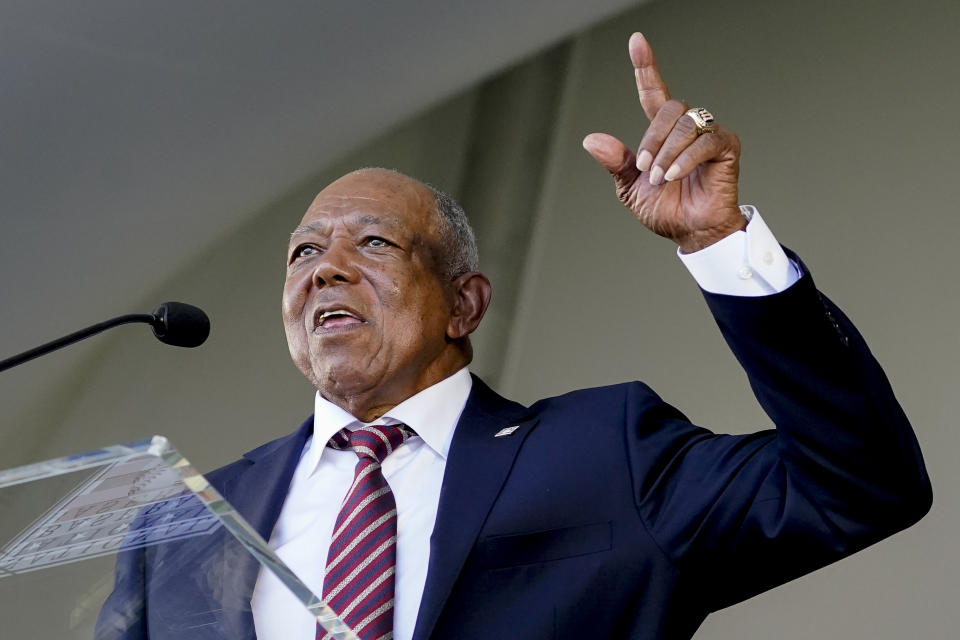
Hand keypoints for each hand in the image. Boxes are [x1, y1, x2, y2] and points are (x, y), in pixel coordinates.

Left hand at [583, 33, 744, 252]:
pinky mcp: (727, 147)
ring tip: (661, 179)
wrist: (690, 232)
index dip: (646, 66)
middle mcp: (688, 127)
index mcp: (663, 133)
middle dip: (652, 139)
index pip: (653, 92)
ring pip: (686, 123)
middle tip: (646, 170)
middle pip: (670, 106)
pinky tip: (675, 176)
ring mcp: (709, 134)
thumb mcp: (630, 187)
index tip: (636, 41)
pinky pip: (705, 141)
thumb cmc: (666, 210)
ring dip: (667, 153)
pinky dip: (685, 159)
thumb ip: (616, 161)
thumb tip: (591, 140)